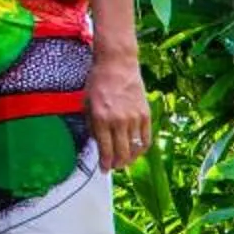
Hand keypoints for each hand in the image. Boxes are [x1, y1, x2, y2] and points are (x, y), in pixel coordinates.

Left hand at [88, 52, 152, 171]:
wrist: (117, 64)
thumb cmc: (99, 81)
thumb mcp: (88, 103)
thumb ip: (93, 126)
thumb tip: (99, 145)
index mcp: (101, 118)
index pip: (105, 150)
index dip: (105, 163)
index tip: (104, 169)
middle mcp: (118, 120)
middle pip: (122, 154)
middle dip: (117, 164)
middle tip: (114, 167)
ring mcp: (134, 118)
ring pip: (135, 150)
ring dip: (129, 159)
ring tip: (125, 161)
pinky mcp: (145, 115)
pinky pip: (145, 140)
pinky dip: (141, 149)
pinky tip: (136, 151)